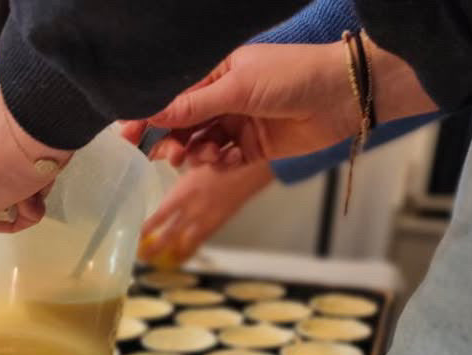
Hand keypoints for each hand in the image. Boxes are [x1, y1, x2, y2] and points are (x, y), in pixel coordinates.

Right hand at [122, 40, 435, 168]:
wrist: (343, 96)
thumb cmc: (293, 76)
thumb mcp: (237, 87)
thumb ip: (194, 104)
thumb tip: (152, 112)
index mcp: (215, 73)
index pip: (172, 97)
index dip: (149, 116)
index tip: (128, 136)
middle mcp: (223, 98)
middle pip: (182, 125)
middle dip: (173, 140)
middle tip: (170, 153)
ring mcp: (237, 124)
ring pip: (200, 147)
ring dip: (197, 154)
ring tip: (205, 155)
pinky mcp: (253, 148)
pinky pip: (224, 162)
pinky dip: (221, 164)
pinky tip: (227, 159)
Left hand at [140, 161, 272, 263]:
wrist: (247, 168)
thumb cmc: (219, 160)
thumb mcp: (193, 166)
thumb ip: (178, 182)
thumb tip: (162, 187)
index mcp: (183, 193)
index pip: (158, 217)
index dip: (145, 229)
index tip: (135, 236)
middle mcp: (192, 211)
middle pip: (168, 236)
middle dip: (153, 248)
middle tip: (142, 257)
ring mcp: (205, 221)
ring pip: (183, 244)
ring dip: (169, 254)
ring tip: (156, 261)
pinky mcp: (216, 226)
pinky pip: (198, 243)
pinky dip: (187, 251)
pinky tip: (179, 257)